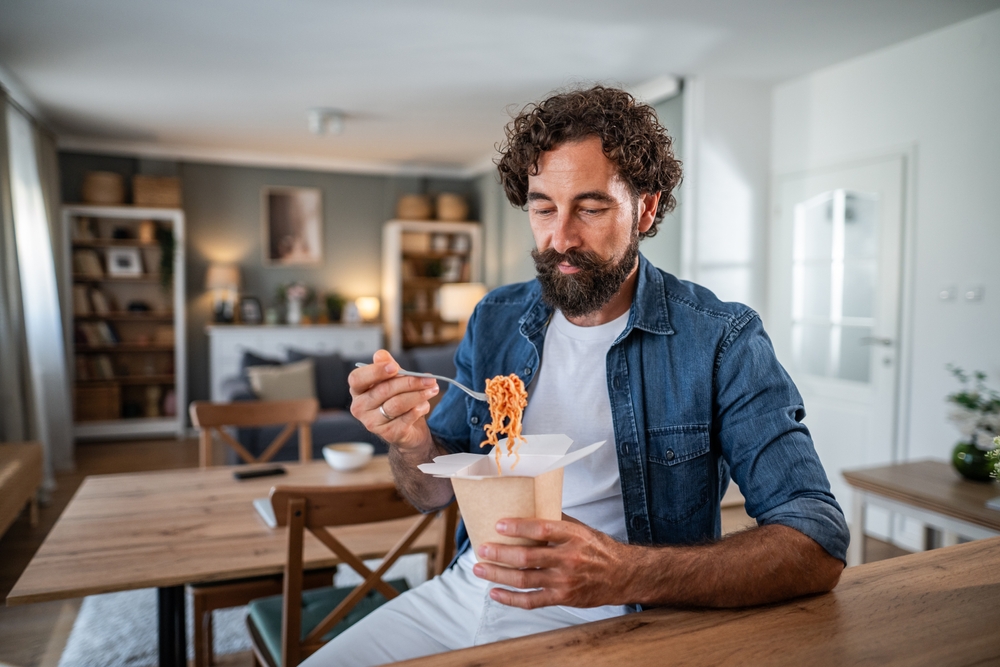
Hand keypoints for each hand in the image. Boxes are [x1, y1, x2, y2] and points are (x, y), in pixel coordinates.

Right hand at [348, 349, 438, 450]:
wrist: (408, 428)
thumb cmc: (397, 398)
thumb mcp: (394, 380)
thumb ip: (388, 366)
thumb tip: (380, 355)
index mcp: (358, 390)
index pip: (357, 378)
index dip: (375, 371)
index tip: (395, 367)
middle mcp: (360, 407)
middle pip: (384, 390)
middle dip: (409, 382)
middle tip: (429, 379)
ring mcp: (372, 423)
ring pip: (397, 404)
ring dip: (418, 395)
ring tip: (433, 389)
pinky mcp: (388, 434)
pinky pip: (406, 418)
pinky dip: (419, 409)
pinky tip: (425, 405)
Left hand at [471, 518, 633, 609]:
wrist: (623, 575)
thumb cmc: (598, 549)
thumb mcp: (581, 529)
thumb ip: (556, 521)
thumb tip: (527, 509)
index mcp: (573, 536)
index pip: (542, 530)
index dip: (518, 528)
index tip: (499, 524)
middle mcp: (568, 559)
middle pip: (527, 558)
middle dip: (500, 553)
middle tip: (482, 548)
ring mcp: (565, 581)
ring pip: (524, 580)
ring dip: (498, 574)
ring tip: (480, 568)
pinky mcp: (563, 598)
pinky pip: (531, 601)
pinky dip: (510, 599)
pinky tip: (495, 592)